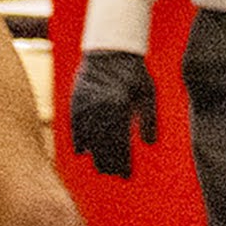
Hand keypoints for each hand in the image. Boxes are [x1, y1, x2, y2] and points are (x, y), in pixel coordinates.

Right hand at [67, 47, 157, 179]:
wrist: (110, 50)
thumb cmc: (134, 73)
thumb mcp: (148, 93)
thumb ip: (150, 118)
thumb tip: (150, 143)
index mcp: (120, 106)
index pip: (120, 143)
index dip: (123, 163)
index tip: (126, 175)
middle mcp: (101, 108)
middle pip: (103, 146)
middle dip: (110, 163)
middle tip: (115, 174)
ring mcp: (86, 105)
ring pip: (88, 139)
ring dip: (95, 155)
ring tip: (102, 168)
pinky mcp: (75, 102)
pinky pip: (75, 127)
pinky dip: (79, 140)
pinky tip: (83, 152)